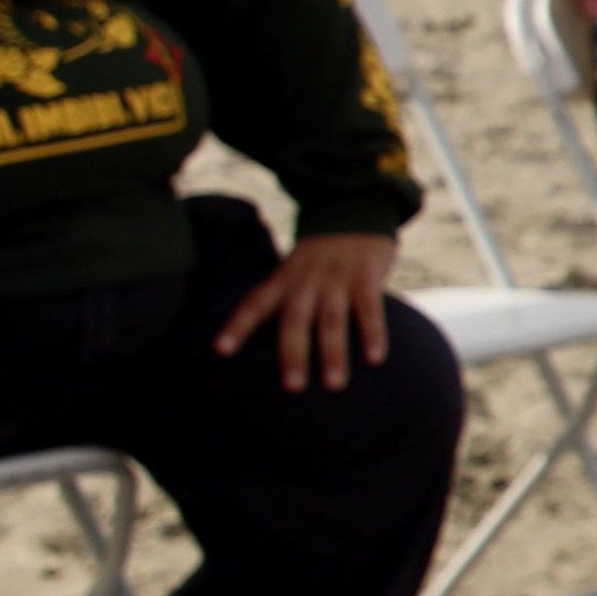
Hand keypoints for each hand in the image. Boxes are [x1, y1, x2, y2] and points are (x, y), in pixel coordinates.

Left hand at [215, 230, 400, 387]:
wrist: (354, 207)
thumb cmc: (322, 253)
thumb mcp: (295, 267)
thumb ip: (287, 296)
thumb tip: (277, 342)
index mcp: (285, 279)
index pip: (255, 303)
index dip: (237, 326)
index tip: (221, 351)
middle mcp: (306, 280)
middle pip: (295, 320)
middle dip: (293, 354)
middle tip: (293, 388)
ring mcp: (337, 279)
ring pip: (331, 320)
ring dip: (333, 353)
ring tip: (334, 385)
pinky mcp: (367, 277)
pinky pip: (369, 309)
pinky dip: (372, 334)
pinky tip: (375, 359)